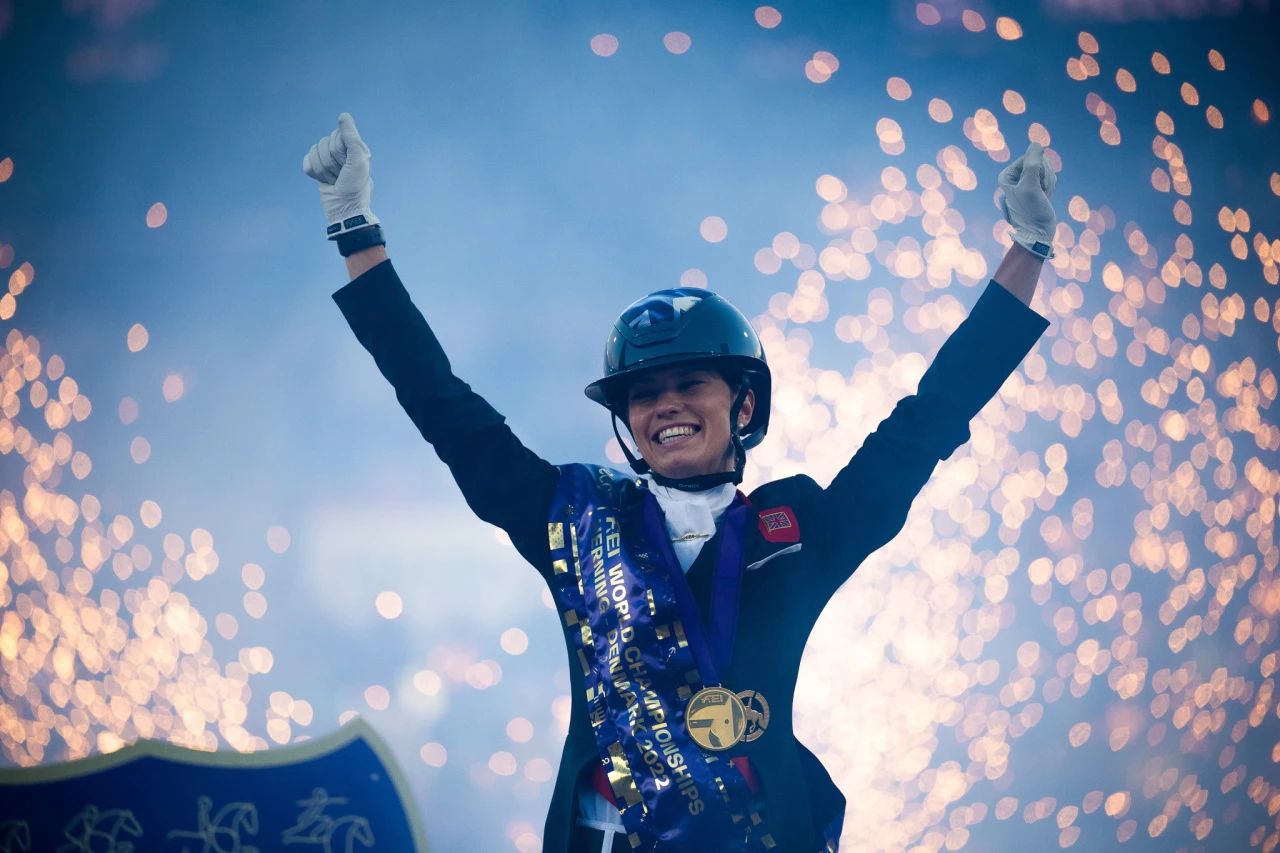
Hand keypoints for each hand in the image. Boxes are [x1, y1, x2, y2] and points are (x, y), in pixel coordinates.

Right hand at [303, 112, 379, 238]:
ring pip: (314, 153)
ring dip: (323, 170)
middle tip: (341, 176)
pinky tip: (325, 181)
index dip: (339, 151)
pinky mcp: (318, 170)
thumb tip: (343, 116)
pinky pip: (307, 162)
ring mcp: (329, 161)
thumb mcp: (358, 160)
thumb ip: (351, 137)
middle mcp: (341, 152)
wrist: (344, 209)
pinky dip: (313, 173)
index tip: (348, 164)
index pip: (336, 136)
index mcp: (353, 147)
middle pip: (323, 143)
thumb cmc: (355, 185)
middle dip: (330, 163)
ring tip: (334, 181)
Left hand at [998, 142, 1056, 258]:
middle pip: (1039, 162)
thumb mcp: (1031, 186)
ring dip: (1049, 182)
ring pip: (1046, 169)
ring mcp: (1026, 181)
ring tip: (1042, 196)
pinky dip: (1051, 186)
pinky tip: (1046, 197)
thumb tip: (1036, 145)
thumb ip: (1032, 164)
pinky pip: (1049, 177)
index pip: (1030, 157)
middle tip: (1040, 192)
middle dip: (1045, 176)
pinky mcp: (1036, 186)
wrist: (1038, 232)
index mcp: (1007, 176)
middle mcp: (1015, 177)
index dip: (1038, 170)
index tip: (1035, 186)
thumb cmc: (1031, 211)